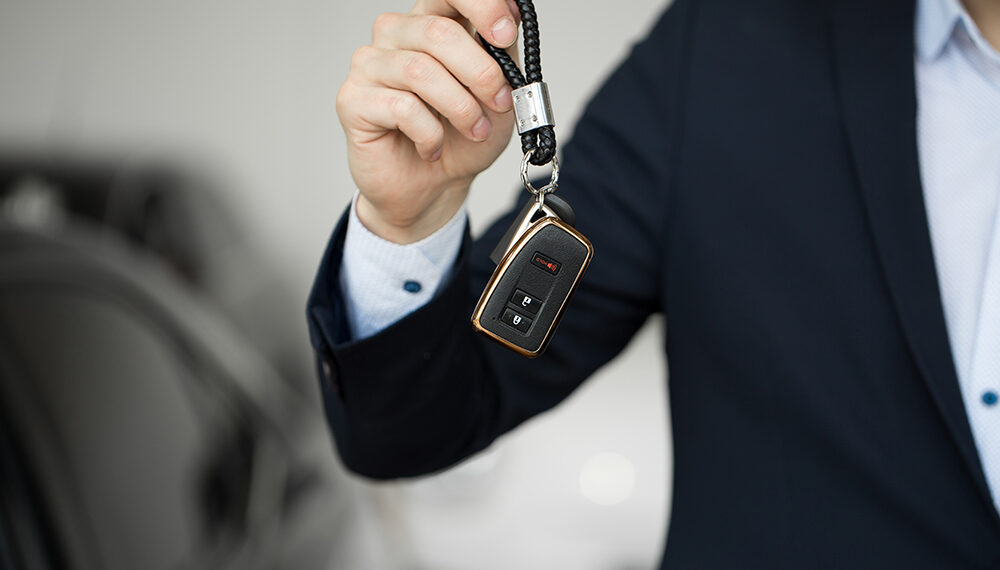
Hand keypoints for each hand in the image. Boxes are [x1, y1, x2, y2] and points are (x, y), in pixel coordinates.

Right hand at [337, 0, 519, 242]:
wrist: (431, 187)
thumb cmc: (460, 138)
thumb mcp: (497, 95)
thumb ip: (501, 56)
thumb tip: (509, 24)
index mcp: (430, 22)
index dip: (481, 5)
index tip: (507, 33)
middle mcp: (395, 35)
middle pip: (438, 32)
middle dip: (481, 72)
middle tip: (500, 102)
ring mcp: (369, 65)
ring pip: (421, 71)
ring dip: (460, 107)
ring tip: (475, 131)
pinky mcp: (353, 100)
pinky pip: (401, 107)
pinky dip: (430, 133)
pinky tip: (432, 147)